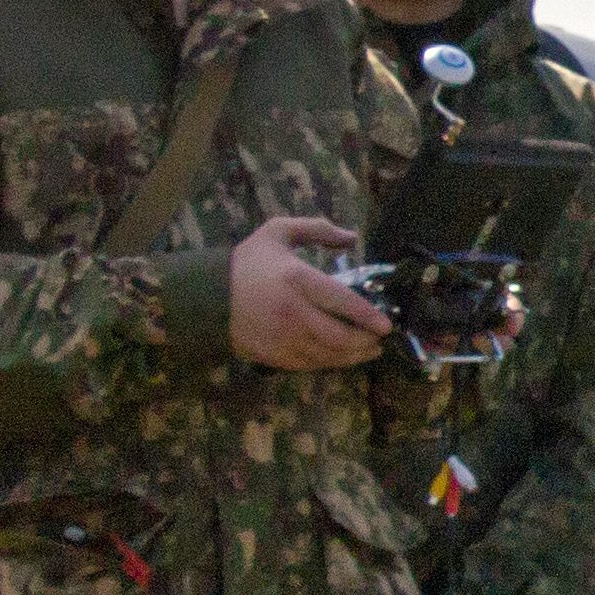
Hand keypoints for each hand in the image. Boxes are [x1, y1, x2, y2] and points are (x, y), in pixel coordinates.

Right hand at [230, 217, 392, 370]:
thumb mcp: (278, 232)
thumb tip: (353, 236)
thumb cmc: (248, 262)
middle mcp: (292, 312)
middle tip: (380, 339)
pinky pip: (310, 364)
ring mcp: (282, 337)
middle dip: (366, 341)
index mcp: (296, 279)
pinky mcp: (273, 355)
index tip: (386, 325)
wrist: (208, 296)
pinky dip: (331, 363)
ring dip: (353, 356)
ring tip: (369, 351)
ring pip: (328, 355)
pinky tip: (342, 357)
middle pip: (339, 336)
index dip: (368, 316)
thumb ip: (316, 229)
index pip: (341, 301)